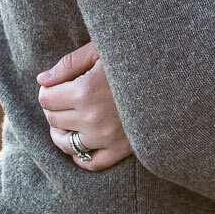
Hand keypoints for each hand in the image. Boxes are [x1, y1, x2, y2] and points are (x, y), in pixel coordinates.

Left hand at [37, 41, 132, 170]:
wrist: (172, 78)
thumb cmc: (134, 58)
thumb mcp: (101, 50)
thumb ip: (69, 64)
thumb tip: (42, 80)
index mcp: (85, 91)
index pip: (46, 99)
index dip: (48, 90)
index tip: (57, 84)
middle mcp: (93, 118)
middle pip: (53, 119)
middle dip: (54, 107)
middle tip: (67, 96)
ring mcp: (107, 138)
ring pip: (65, 143)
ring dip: (62, 131)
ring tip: (71, 117)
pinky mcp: (121, 150)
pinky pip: (90, 163)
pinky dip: (80, 155)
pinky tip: (83, 139)